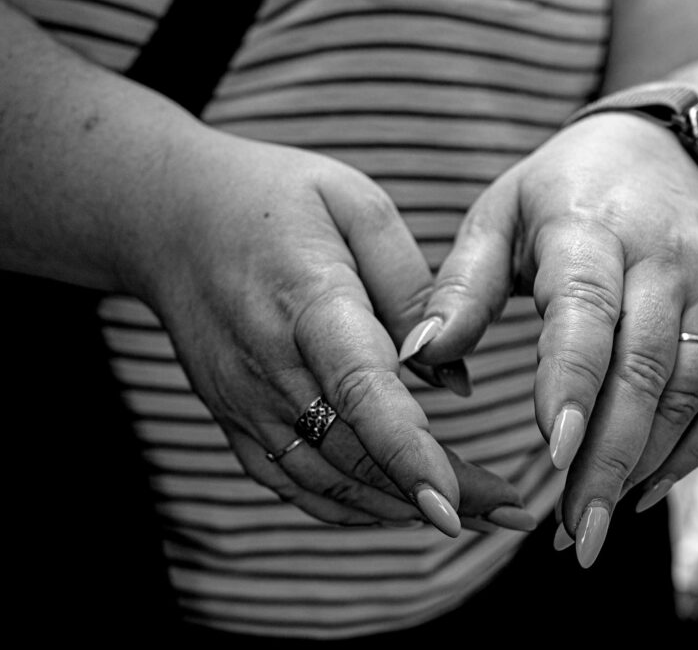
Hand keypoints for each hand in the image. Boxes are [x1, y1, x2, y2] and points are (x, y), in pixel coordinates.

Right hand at [126, 128, 531, 534]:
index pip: (362, 391)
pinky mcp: (232, 417)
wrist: (169, 217)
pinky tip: (400, 509)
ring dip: (401, 508)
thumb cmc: (276, 198)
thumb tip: (457, 383)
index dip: (408, 452)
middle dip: (435, 494)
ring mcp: (243, 399)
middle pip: (355, 451)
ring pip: (326, 480)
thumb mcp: (357, 206)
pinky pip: (291, 481)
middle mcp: (269, 363)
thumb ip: (412, 291)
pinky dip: (349, 506)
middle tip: (510, 513)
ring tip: (475, 517)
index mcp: (308, 300)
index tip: (455, 505)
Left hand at [403, 113, 697, 562]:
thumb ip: (462, 284)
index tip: (550, 454)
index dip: (573, 381)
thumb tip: (417, 356)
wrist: (678, 151)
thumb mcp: (503, 212)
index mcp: (593, 227)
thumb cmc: (568, 187)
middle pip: (646, 369)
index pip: (587, 309)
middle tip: (572, 535)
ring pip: (692, 391)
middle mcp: (669, 258)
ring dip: (646, 465)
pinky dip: (693, 450)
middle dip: (608, 459)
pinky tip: (646, 491)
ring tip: (593, 524)